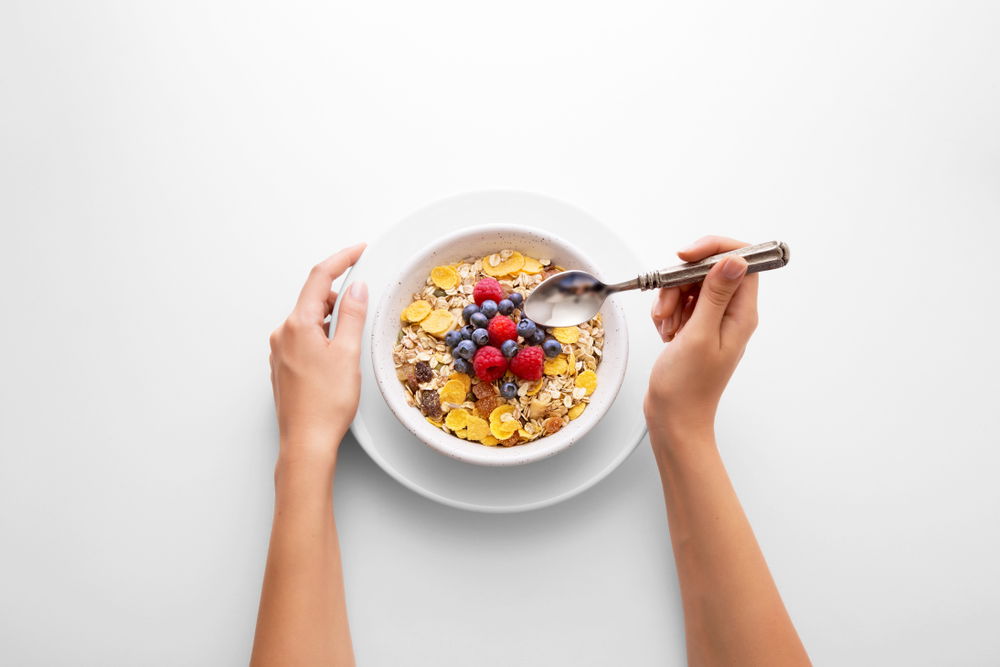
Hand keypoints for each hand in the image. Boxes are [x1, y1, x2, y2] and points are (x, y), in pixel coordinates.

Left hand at [269, 244, 367, 463]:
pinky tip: (336, 356)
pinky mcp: (283, 366)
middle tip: (364, 303)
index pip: (320, 278)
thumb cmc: (326, 404)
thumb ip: (352, 316)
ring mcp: (280, 351)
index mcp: (298, 325)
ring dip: (331, 319)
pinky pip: (303, 339)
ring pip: (308, 320)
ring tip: (351, 341)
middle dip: (339, 295)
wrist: (305, 442)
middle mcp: (283, 334)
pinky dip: (322, 336)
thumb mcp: (348, 354)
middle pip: (313, 298)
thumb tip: (357, 289)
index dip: (341, 259)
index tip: (358, 250)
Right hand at [644, 236, 758, 442]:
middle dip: (681, 282)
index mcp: (741, 314)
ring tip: (666, 326)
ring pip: (691, 286)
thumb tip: (735, 260)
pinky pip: (680, 303)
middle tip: (669, 307)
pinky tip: (665, 332)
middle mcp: (731, 314)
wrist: (674, 417)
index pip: (741, 261)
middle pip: (709, 271)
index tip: (685, 257)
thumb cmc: (687, 386)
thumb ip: (716, 294)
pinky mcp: (695, 327)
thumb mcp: (700, 335)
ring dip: (671, 299)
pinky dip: (667, 312)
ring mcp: (713, 321)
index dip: (713, 251)